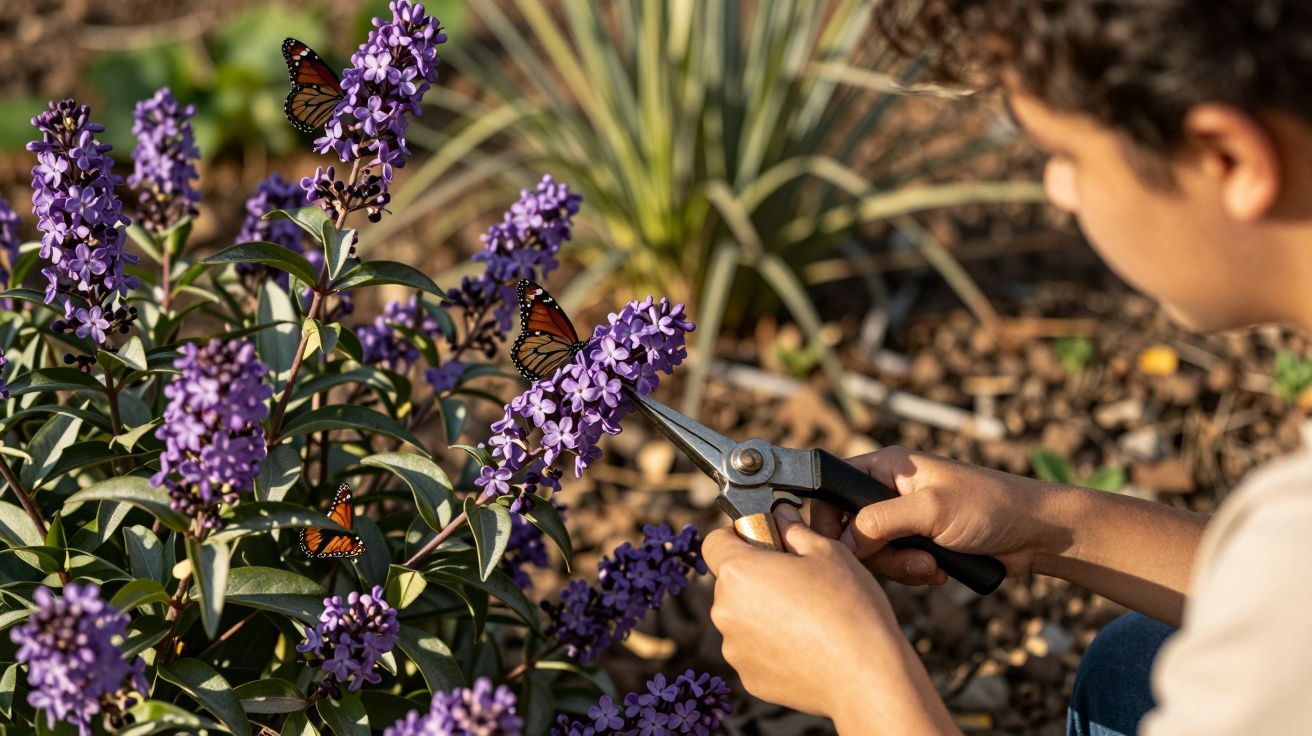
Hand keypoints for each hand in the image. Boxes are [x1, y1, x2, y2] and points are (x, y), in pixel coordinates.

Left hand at [702, 505, 956, 732]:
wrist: (867, 676)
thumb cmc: (849, 607)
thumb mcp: (827, 552)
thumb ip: (794, 529)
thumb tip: (780, 515)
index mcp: (738, 572)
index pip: (714, 542)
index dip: (739, 536)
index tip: (766, 541)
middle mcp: (725, 611)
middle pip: (731, 582)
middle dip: (757, 576)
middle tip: (799, 580)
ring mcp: (735, 649)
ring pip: (742, 618)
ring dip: (764, 613)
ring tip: (809, 618)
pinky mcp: (749, 678)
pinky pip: (754, 650)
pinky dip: (772, 646)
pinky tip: (807, 646)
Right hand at [811, 446, 1073, 585]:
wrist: (1037, 534)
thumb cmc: (990, 506)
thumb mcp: (930, 510)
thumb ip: (880, 521)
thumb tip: (841, 542)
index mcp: (888, 467)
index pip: (834, 486)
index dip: (828, 517)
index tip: (837, 545)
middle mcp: (891, 490)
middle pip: (851, 529)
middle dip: (878, 553)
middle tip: (909, 559)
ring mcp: (906, 519)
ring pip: (875, 553)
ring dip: (901, 567)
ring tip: (933, 565)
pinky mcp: (920, 544)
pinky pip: (897, 566)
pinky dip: (917, 574)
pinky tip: (942, 570)